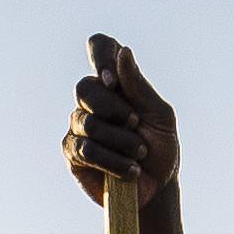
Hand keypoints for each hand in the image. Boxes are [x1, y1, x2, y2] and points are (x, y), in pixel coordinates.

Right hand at [63, 34, 179, 205]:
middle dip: (114, 109)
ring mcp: (79, 125)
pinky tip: (130, 170)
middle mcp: (94, 99)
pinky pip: (85, 149)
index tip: (115, 83)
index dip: (101, 57)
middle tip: (136, 125)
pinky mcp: (73, 153)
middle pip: (84, 87)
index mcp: (117, 82)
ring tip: (139, 154)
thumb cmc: (161, 148)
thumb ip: (140, 86)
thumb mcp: (160, 116)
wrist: (158, 188)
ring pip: (88, 122)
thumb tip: (124, 52)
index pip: (99, 46)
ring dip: (121, 140)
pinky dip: (113, 160)